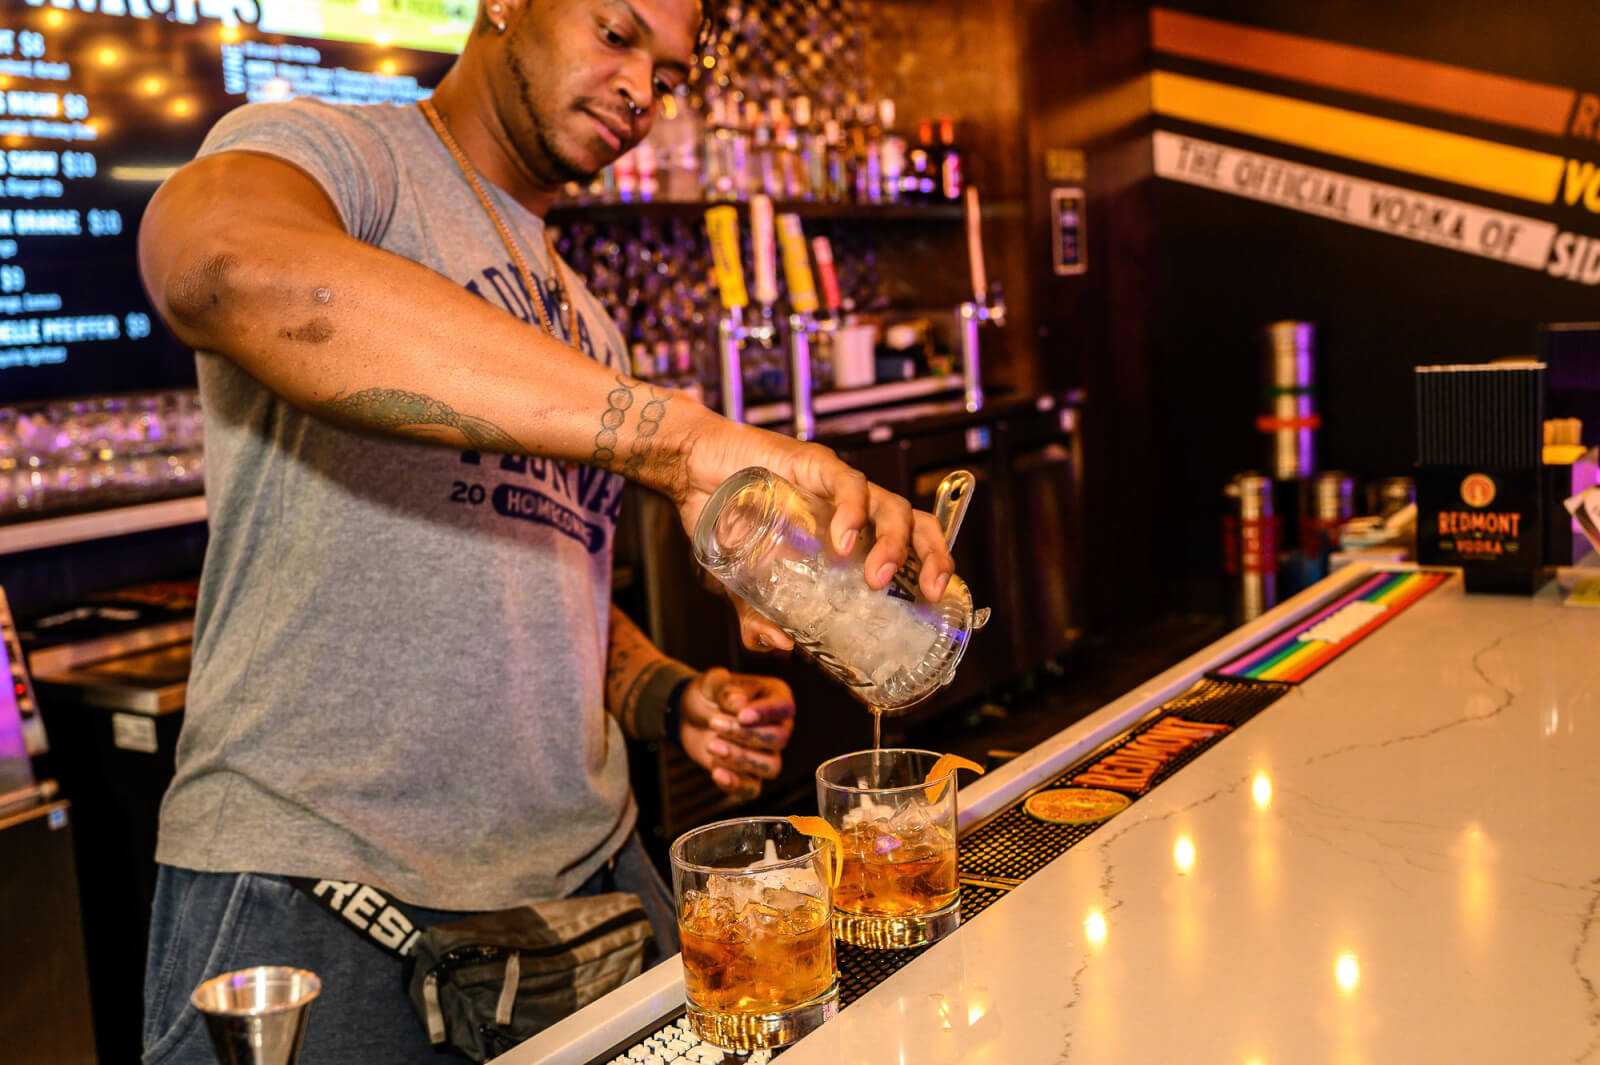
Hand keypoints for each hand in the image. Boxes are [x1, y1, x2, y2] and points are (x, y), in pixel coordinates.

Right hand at [676, 420, 954, 651]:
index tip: (934, 602)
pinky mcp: (813, 464)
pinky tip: (842, 538)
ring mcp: (836, 485)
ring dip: (892, 542)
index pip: (911, 545)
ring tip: (875, 576)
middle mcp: (855, 508)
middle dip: (932, 558)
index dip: (931, 568)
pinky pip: (847, 483)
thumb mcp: (743, 585)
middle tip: (925, 592)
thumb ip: (760, 619)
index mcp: (851, 534)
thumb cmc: (728, 521)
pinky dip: (852, 511)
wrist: (692, 473)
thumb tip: (783, 649)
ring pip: (890, 504)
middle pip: (917, 525)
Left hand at [677, 667, 795, 799]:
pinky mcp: (749, 775)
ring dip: (741, 758)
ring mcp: (765, 753)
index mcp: (775, 697)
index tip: (741, 715)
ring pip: (771, 767)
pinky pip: (753, 789)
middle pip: (779, 739)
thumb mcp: (712, 682)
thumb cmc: (709, 694)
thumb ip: (725, 689)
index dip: (766, 714)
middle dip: (746, 734)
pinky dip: (736, 784)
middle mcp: (777, 727)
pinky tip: (716, 772)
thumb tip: (739, 702)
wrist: (689, 715)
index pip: (784, 708)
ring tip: (712, 745)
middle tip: (715, 723)